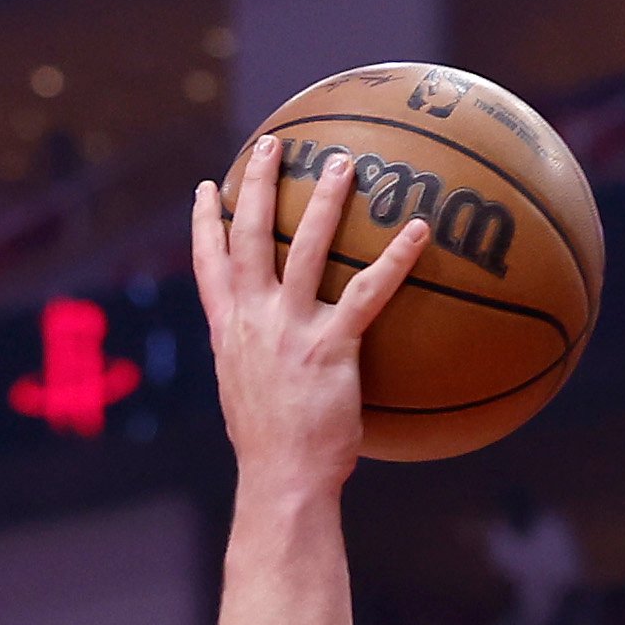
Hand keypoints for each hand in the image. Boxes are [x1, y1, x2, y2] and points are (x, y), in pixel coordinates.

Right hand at [193, 137, 431, 497]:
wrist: (282, 480)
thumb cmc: (274, 452)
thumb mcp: (251, 400)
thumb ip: (261, 366)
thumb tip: (283, 363)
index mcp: (228, 332)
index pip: (208, 265)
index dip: (205, 223)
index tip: (208, 188)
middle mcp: (253, 320)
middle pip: (251, 235)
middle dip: (260, 185)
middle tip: (273, 144)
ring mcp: (289, 330)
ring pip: (305, 247)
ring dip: (325, 201)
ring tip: (345, 162)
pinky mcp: (330, 347)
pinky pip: (367, 292)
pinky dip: (395, 259)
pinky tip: (419, 231)